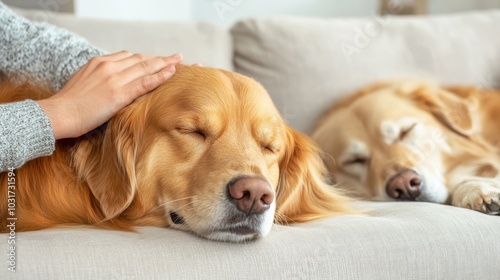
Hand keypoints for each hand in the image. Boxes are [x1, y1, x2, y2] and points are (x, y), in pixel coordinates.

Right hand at [37, 51, 181, 138]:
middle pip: (142, 59)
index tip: (160, 59)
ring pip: (146, 67)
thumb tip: (112, 87)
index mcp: (100, 62)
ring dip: (166, 64)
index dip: (148, 58)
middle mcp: (109, 66)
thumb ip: (101, 80)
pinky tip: (172, 72)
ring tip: (182, 63)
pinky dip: (160, 75)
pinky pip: (145, 81)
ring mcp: (115, 78)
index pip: (131, 57)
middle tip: (179, 58)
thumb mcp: (85, 83)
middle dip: (162, 59)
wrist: (58, 113)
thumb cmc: (69, 104)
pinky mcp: (119, 92)